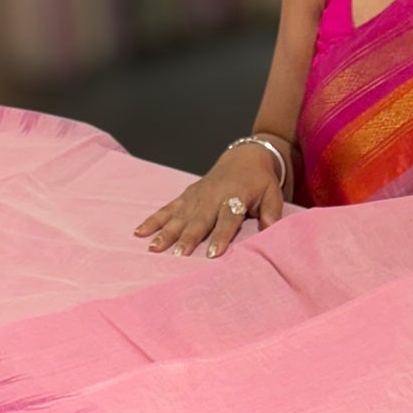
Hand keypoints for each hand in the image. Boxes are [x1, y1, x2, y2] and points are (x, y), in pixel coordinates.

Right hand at [133, 143, 286, 258]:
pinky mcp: (186, 195)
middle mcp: (212, 196)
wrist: (245, 156)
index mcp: (234, 196)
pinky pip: (168, 208)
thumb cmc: (260, 180)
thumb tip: (271, 228)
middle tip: (177, 256)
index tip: (213, 254)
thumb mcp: (272, 193)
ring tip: (154, 248)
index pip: (227, 219)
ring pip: (179, 216)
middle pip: (199, 220)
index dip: (220, 236)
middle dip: (188, 238)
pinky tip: (140, 232)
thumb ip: (271, 212)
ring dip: (166, 232)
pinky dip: (154, 220)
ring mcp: (196, 195)